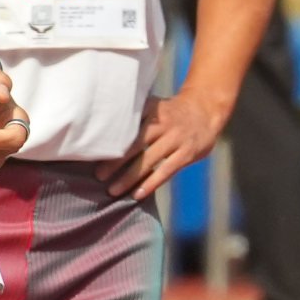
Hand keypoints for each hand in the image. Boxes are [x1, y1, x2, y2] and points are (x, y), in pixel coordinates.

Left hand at [109, 85, 231, 201]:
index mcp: (151, 110)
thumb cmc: (171, 112)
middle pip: (135, 145)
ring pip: (148, 160)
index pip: (127, 127)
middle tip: (98, 176)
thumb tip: (103, 129)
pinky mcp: (186, 153)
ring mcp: (176, 139)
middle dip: (115, 162)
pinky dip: (151, 183)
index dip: (110, 140)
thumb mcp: (154, 105)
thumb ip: (135, 116)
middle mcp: (163, 123)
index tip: (93, 153)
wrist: (206, 110)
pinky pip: (166, 171)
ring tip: (112, 190)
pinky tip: (137, 194)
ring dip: (129, 177)